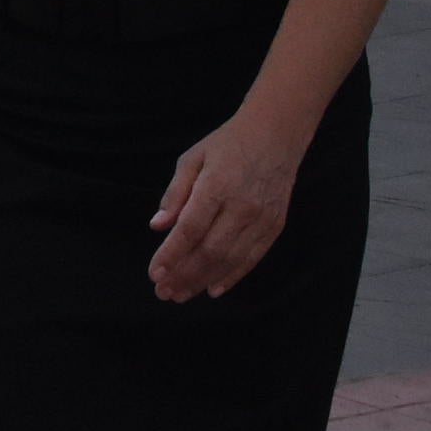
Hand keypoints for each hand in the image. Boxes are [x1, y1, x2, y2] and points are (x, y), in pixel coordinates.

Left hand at [148, 112, 302, 301]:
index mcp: (217, 185)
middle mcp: (242, 206)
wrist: (276, 135)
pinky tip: (213, 289)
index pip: (191, 228)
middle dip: (184, 275)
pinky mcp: (275, 226)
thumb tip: (157, 226)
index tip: (154, 273)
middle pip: (211, 250)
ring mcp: (262, 218)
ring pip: (231, 259)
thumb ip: (175, 194)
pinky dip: (232, 276)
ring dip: (204, 280)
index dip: (171, 254)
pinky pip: (252, 258)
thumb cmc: (227, 145)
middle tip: (163, 292)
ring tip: (181, 294)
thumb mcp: (192, 159)